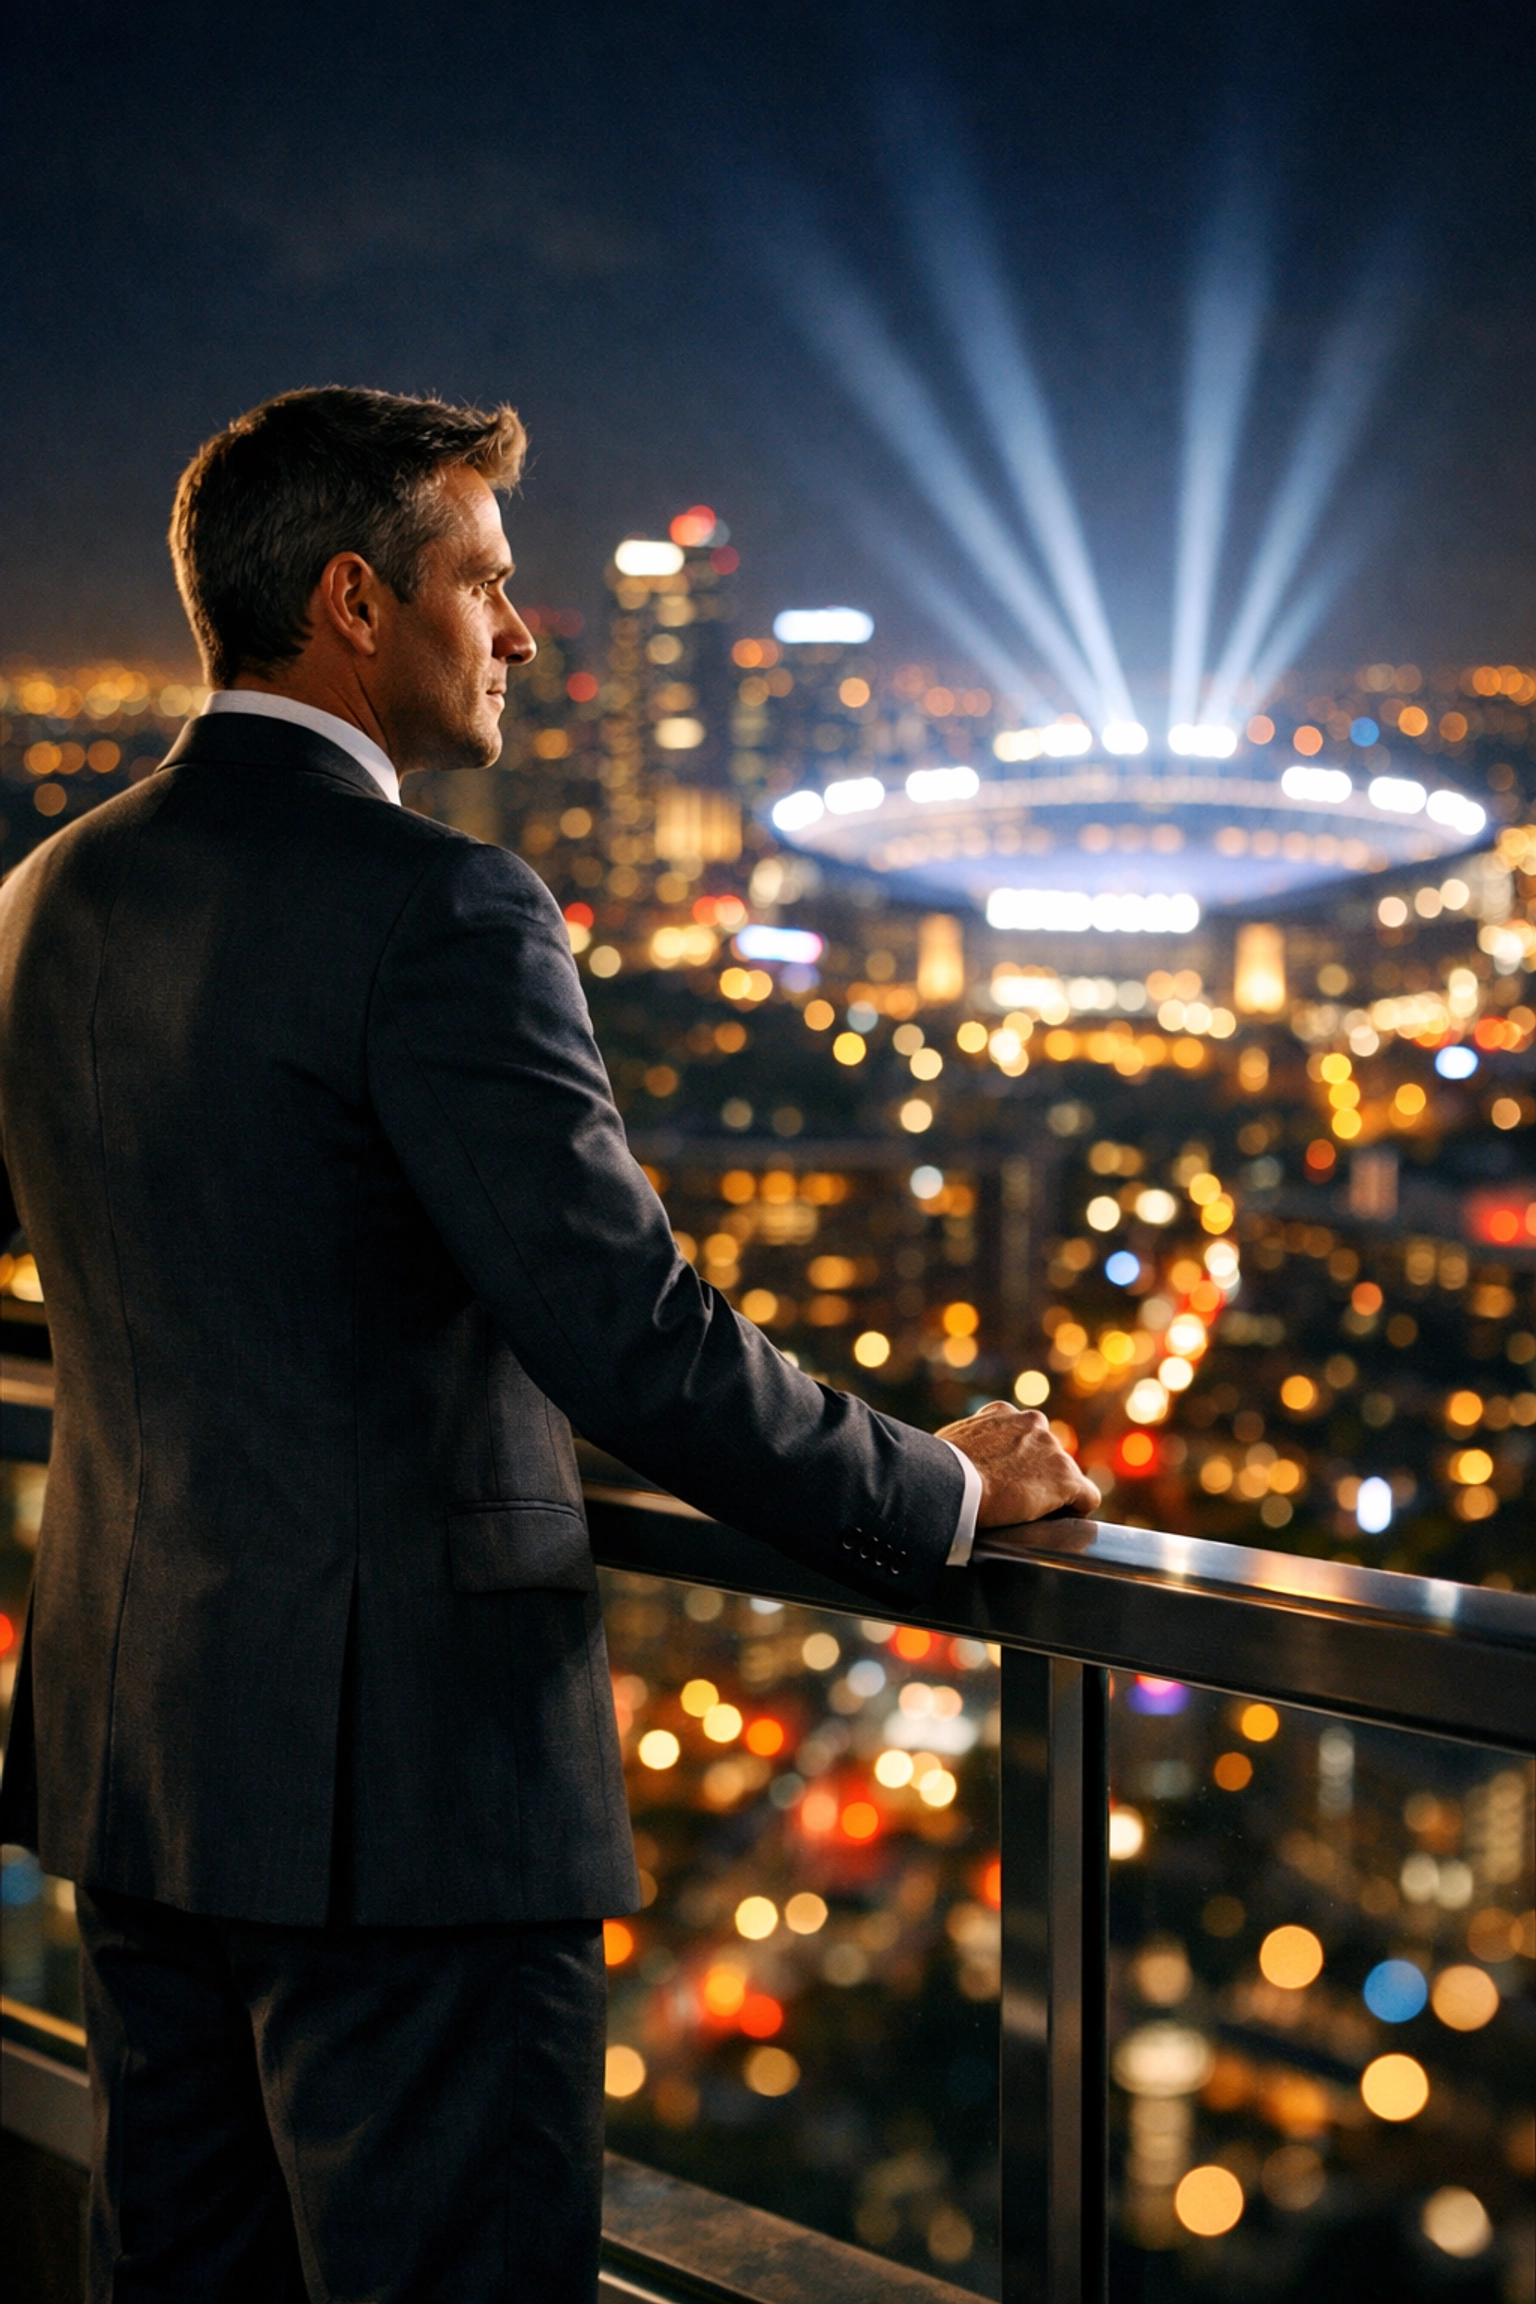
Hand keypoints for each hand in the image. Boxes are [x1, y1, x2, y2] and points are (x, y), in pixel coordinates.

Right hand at [937, 1400, 1100, 1527]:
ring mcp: (1053, 1451)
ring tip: (1031, 1515)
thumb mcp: (949, 1443)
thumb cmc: (939, 1469)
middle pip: (1046, 1454)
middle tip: (1014, 1500)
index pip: (1022, 1435)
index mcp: (1003, 1412)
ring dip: (1052, 1493)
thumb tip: (953, 1464)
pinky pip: (1086, 1496)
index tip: (1006, 1479)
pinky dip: (1077, 1509)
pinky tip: (1064, 1520)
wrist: (955, 1485)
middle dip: (1035, 1474)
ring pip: (1065, 1475)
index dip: (1016, 1460)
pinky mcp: (1066, 1479)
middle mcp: (1033, 1424)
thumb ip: (965, 1446)